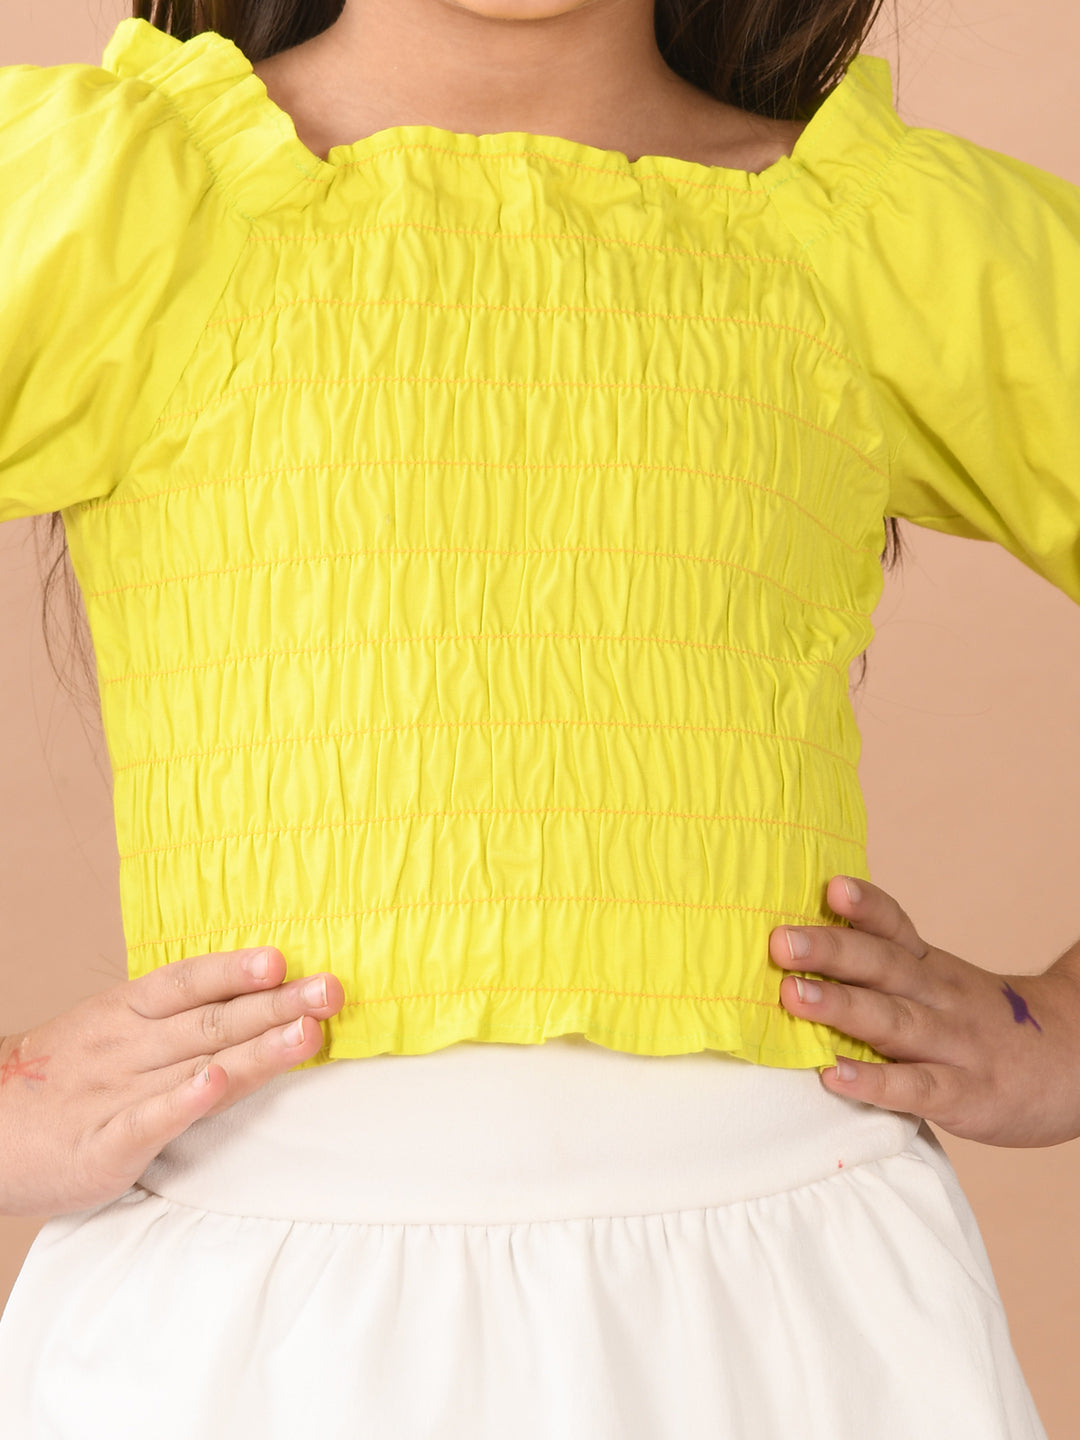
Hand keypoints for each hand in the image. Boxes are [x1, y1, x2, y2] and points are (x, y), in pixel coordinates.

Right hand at [0, 947, 343, 1217]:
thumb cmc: (65, 1077)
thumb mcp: (114, 1029)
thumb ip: (180, 1017)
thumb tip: (259, 995)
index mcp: (129, 1012)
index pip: (190, 982)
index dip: (236, 969)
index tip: (284, 959)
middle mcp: (128, 1045)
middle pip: (212, 1020)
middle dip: (278, 1005)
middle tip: (332, 991)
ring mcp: (115, 1094)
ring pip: (195, 1063)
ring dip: (255, 1049)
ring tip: (305, 1033)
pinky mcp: (103, 1147)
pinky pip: (146, 1120)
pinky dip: (182, 1103)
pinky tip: (213, 1086)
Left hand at [771, 877, 1079, 1147]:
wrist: (1075, 1063)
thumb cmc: (982, 1022)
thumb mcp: (941, 982)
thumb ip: (883, 966)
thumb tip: (804, 942)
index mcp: (930, 967)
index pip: (896, 927)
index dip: (865, 905)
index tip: (832, 886)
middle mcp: (939, 997)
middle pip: (883, 966)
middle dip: (830, 950)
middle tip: (779, 941)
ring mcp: (954, 1044)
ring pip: (894, 1021)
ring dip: (842, 1007)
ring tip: (791, 996)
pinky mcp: (965, 1094)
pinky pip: (917, 1087)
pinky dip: (875, 1082)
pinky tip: (833, 1075)